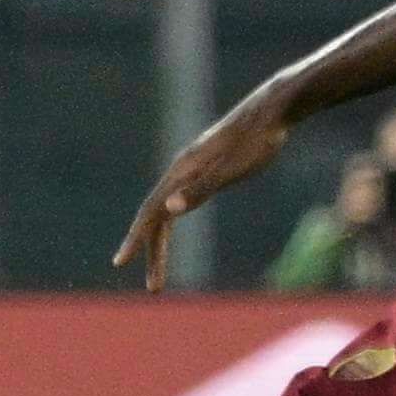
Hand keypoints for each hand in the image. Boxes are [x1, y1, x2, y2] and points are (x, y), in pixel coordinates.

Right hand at [116, 93, 292, 290]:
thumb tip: (169, 209)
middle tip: (154, 287)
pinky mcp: (207, 165)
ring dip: (162, 239)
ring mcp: (193, 167)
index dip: (135, 238)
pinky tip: (176, 218)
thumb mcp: (231, 170)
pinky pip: (180, 198)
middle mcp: (181, 170)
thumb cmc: (256, 141)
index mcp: (181, 172)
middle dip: (152, 252)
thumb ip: (200, 190)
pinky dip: (173, 218)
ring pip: (168, 208)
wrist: (275, 108)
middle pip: (157, 216)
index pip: (150, 211)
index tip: (120, 262)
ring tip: (161, 268)